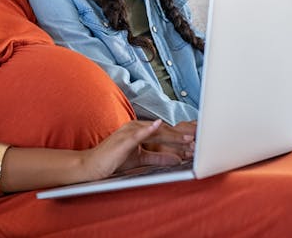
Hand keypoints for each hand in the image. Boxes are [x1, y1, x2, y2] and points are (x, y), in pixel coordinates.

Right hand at [79, 119, 193, 180]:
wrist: (92, 165)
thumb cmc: (113, 161)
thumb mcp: (140, 159)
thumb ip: (158, 157)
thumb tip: (177, 159)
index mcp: (139, 130)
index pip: (165, 132)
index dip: (181, 136)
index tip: (197, 141)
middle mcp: (135, 127)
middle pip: (164, 130)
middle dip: (182, 136)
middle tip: (199, 140)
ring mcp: (128, 132)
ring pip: (155, 132)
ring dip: (173, 136)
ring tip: (188, 140)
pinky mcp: (122, 140)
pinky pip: (138, 134)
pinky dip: (148, 130)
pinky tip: (159, 127)